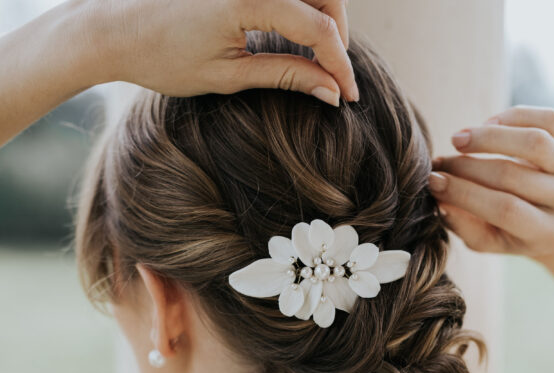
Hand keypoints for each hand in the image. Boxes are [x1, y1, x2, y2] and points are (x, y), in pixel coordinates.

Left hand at [89, 0, 356, 104]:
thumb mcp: (228, 76)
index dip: (340, 64)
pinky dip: (300, 8)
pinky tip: (296, 35)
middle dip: (337, 36)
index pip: (318, 29)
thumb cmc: (163, 57)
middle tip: (334, 77)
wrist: (114, 29)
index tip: (349, 95)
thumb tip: (328, 90)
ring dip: (322, 18)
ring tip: (318, 59)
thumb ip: (285, 75)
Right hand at [428, 105, 553, 259]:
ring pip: (533, 142)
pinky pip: (547, 119)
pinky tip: (485, 126)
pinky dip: (512, 118)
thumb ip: (462, 225)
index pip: (505, 209)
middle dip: (466, 168)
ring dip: (488, 137)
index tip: (433, 182)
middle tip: (438, 165)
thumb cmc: (507, 230)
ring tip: (456, 141)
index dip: (464, 194)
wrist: (547, 215)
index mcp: (548, 232)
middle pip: (512, 176)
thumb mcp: (484, 239)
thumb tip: (439, 199)